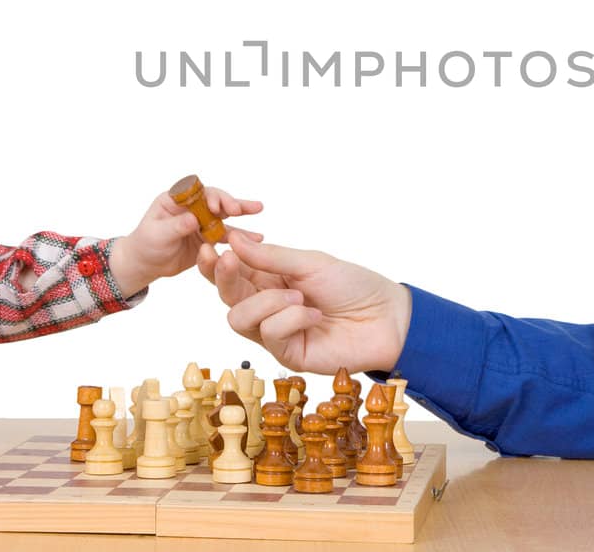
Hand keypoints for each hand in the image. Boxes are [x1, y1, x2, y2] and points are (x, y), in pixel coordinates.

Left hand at [107, 185, 263, 295]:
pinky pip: (226, 236)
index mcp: (177, 199)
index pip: (198, 192)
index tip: (219, 208)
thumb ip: (175, 226)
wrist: (145, 264)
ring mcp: (202, 222)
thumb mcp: (156, 234)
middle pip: (216, 200)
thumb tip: (193, 219)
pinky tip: (256, 237)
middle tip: (245, 208)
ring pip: (225, 216)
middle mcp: (193, 207)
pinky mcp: (208, 238)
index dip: (211, 197)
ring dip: (242, 213)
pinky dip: (240, 237)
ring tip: (259, 208)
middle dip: (231, 202)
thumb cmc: (145, 244)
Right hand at [197, 233, 411, 374]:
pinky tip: (314, 314)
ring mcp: (275, 333)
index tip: (209, 245)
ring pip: (239, 318)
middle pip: (227, 296)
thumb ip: (270, 256)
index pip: (231, 271)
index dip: (214, 261)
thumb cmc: (352, 285)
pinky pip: (270, 334)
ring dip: (266, 302)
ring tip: (298, 296)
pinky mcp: (287, 354)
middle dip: (224, 277)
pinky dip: (291, 319)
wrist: (385, 317)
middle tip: (228, 260)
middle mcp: (267, 307)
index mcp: (270, 279)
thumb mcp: (310, 262)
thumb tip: (232, 239)